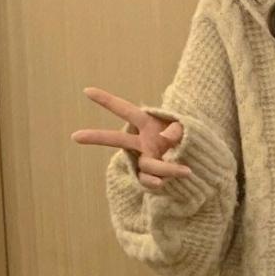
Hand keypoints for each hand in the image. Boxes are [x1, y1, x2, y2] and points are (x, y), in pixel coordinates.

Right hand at [71, 87, 194, 191]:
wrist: (199, 161)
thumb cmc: (191, 139)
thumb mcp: (188, 129)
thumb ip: (176, 130)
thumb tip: (166, 139)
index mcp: (147, 123)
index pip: (124, 109)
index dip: (106, 101)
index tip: (86, 91)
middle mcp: (142, 142)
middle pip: (115, 139)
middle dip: (95, 137)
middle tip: (74, 137)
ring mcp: (144, 159)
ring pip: (146, 165)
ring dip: (166, 168)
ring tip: (185, 171)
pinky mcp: (150, 176)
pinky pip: (147, 180)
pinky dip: (155, 182)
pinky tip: (162, 183)